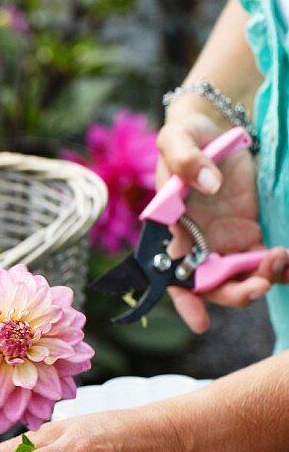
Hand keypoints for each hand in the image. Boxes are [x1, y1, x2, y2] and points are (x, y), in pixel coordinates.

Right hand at [156, 107, 286, 331]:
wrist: (213, 128)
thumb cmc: (185, 136)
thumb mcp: (177, 138)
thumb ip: (186, 159)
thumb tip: (209, 184)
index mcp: (173, 232)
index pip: (174, 276)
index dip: (187, 302)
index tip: (201, 323)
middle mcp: (199, 246)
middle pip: (214, 286)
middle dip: (237, 293)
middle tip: (258, 286)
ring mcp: (226, 242)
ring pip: (243, 278)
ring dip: (262, 279)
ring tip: (280, 257)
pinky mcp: (251, 232)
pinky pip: (265, 260)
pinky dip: (280, 267)